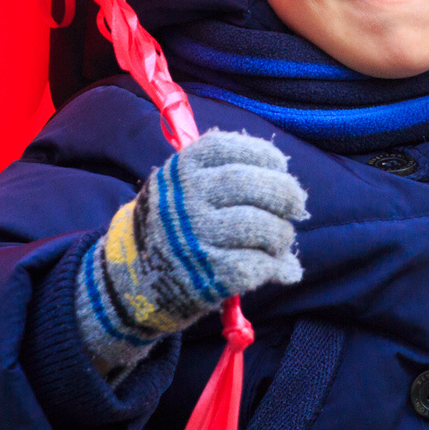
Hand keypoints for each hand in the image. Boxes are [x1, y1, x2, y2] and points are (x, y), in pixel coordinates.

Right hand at [75, 130, 307, 373]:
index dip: (266, 156)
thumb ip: (225, 177)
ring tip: (280, 240)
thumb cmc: (171, 226)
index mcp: (181, 170)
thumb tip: (289, 187)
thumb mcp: (180, 188)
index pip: (233, 149)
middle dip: (286, 194)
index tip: (280, 166)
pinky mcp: (209, 274)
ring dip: (281, 235)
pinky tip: (274, 268)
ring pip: (262, 227)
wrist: (131, 279)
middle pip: (254, 185)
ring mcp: (197, 238)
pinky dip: (274, 267)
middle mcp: (188, 200)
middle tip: (297, 204)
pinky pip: (257, 265)